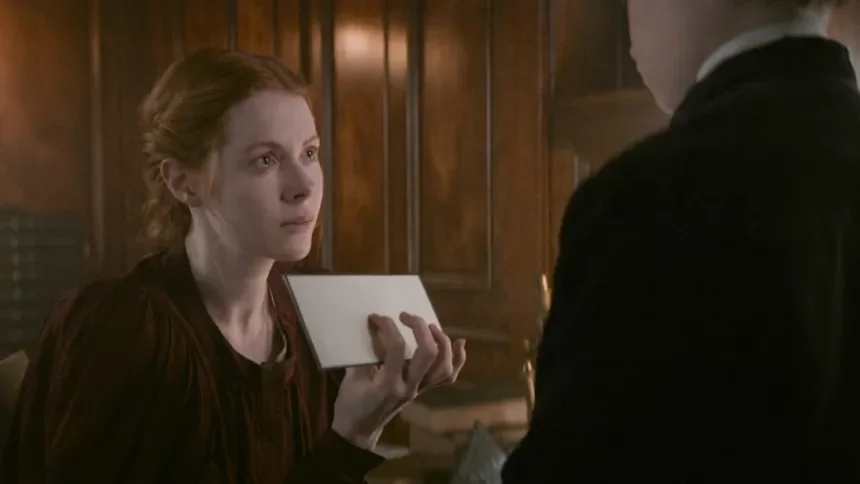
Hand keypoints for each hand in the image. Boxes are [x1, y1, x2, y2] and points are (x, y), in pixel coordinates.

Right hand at [331, 312, 466, 449]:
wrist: (360, 431)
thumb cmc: (351, 405)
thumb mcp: (351, 379)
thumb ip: (363, 355)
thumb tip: (372, 329)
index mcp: (388, 384)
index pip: (397, 349)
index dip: (388, 326)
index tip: (376, 317)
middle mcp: (410, 387)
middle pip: (428, 353)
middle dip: (419, 327)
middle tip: (404, 316)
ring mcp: (420, 390)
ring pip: (444, 366)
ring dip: (442, 341)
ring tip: (429, 326)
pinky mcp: (424, 391)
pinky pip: (448, 377)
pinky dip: (458, 359)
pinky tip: (459, 343)